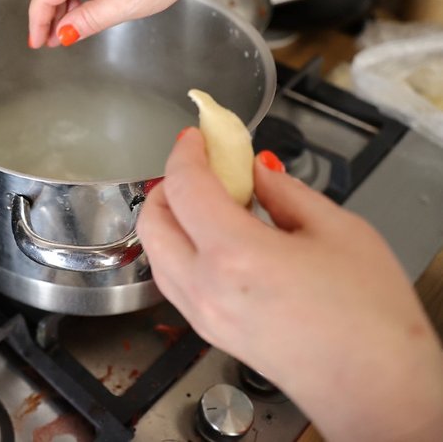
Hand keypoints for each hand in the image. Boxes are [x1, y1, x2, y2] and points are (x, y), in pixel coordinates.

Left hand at [136, 128, 442, 441]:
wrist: (378, 390)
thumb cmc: (371, 317)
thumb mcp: (338, 231)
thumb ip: (285, 192)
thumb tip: (255, 170)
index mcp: (233, 254)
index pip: (184, 186)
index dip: (185, 153)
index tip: (195, 137)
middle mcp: (204, 286)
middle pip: (152, 221)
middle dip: (168, 186)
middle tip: (201, 169)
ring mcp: (201, 315)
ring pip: (155, 254)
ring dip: (170, 220)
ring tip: (211, 203)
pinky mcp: (209, 333)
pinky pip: (173, 281)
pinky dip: (179, 251)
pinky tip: (216, 240)